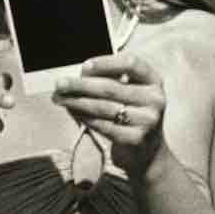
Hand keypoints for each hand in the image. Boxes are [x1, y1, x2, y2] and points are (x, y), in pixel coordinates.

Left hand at [52, 53, 168, 176]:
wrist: (148, 150)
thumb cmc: (132, 113)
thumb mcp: (130, 92)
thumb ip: (110, 80)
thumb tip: (80, 76)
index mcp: (154, 81)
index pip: (131, 64)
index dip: (106, 63)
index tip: (84, 67)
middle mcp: (155, 99)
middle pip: (111, 87)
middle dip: (80, 85)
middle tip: (60, 84)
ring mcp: (147, 120)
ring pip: (103, 107)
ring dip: (76, 101)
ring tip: (59, 98)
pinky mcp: (135, 138)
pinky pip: (102, 124)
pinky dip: (84, 117)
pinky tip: (73, 112)